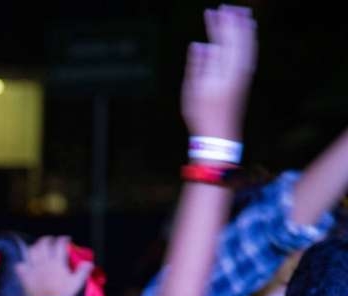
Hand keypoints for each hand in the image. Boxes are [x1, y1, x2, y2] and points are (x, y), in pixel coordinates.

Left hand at [15, 235, 92, 295]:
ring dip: (34, 248)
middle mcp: (44, 262)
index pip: (60, 245)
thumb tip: (89, 263)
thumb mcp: (77, 282)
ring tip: (37, 248)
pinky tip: (24, 264)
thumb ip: (83, 271)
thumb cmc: (64, 293)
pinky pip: (20, 266)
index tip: (66, 239)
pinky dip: (21, 264)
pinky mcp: (25, 276)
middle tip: (50, 240)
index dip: (63, 239)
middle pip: (43, 244)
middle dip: (47, 239)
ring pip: (31, 252)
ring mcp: (33, 268)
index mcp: (57, 262)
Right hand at [181, 5, 256, 138]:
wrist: (219, 135)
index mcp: (222, 71)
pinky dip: (249, 41)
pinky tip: (248, 36)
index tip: (212, 11)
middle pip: (238, 39)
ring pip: (247, 45)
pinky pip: (250, 53)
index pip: (221, 41)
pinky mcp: (244, 79)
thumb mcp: (192, 91)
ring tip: (242, 14)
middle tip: (228, 6)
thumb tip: (201, 44)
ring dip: (244, 29)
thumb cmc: (202, 115)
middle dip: (233, 22)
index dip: (217, 24)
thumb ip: (197, 65)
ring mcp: (243, 75)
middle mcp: (236, 70)